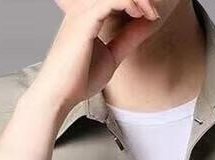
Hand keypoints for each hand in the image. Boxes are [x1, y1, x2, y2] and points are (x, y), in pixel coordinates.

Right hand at [32, 0, 162, 114]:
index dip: (136, 2)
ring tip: (151, 12)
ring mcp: (82, 13)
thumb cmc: (79, 80)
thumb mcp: (112, 56)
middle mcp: (82, 10)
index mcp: (87, 16)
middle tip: (154, 11)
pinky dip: (130, 2)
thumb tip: (147, 23)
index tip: (152, 16)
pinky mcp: (84, 21)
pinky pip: (111, 0)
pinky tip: (140, 14)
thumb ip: (128, 38)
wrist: (59, 95)